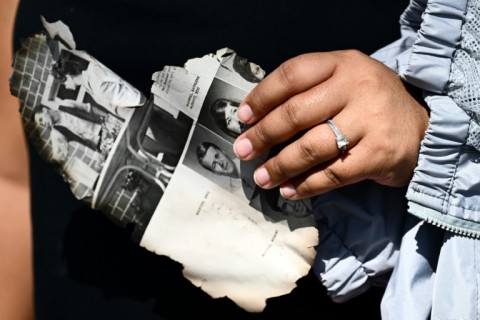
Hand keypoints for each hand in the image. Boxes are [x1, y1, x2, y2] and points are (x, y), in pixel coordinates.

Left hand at [233, 50, 428, 198]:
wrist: (424, 129)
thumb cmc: (370, 106)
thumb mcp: (346, 82)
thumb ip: (310, 91)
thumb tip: (259, 118)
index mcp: (343, 63)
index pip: (292, 74)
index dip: (262, 96)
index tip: (243, 117)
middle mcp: (357, 87)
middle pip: (296, 112)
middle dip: (262, 135)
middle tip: (243, 151)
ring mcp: (371, 120)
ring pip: (311, 147)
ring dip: (280, 166)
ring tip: (262, 177)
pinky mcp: (379, 154)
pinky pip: (332, 174)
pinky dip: (306, 186)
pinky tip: (289, 191)